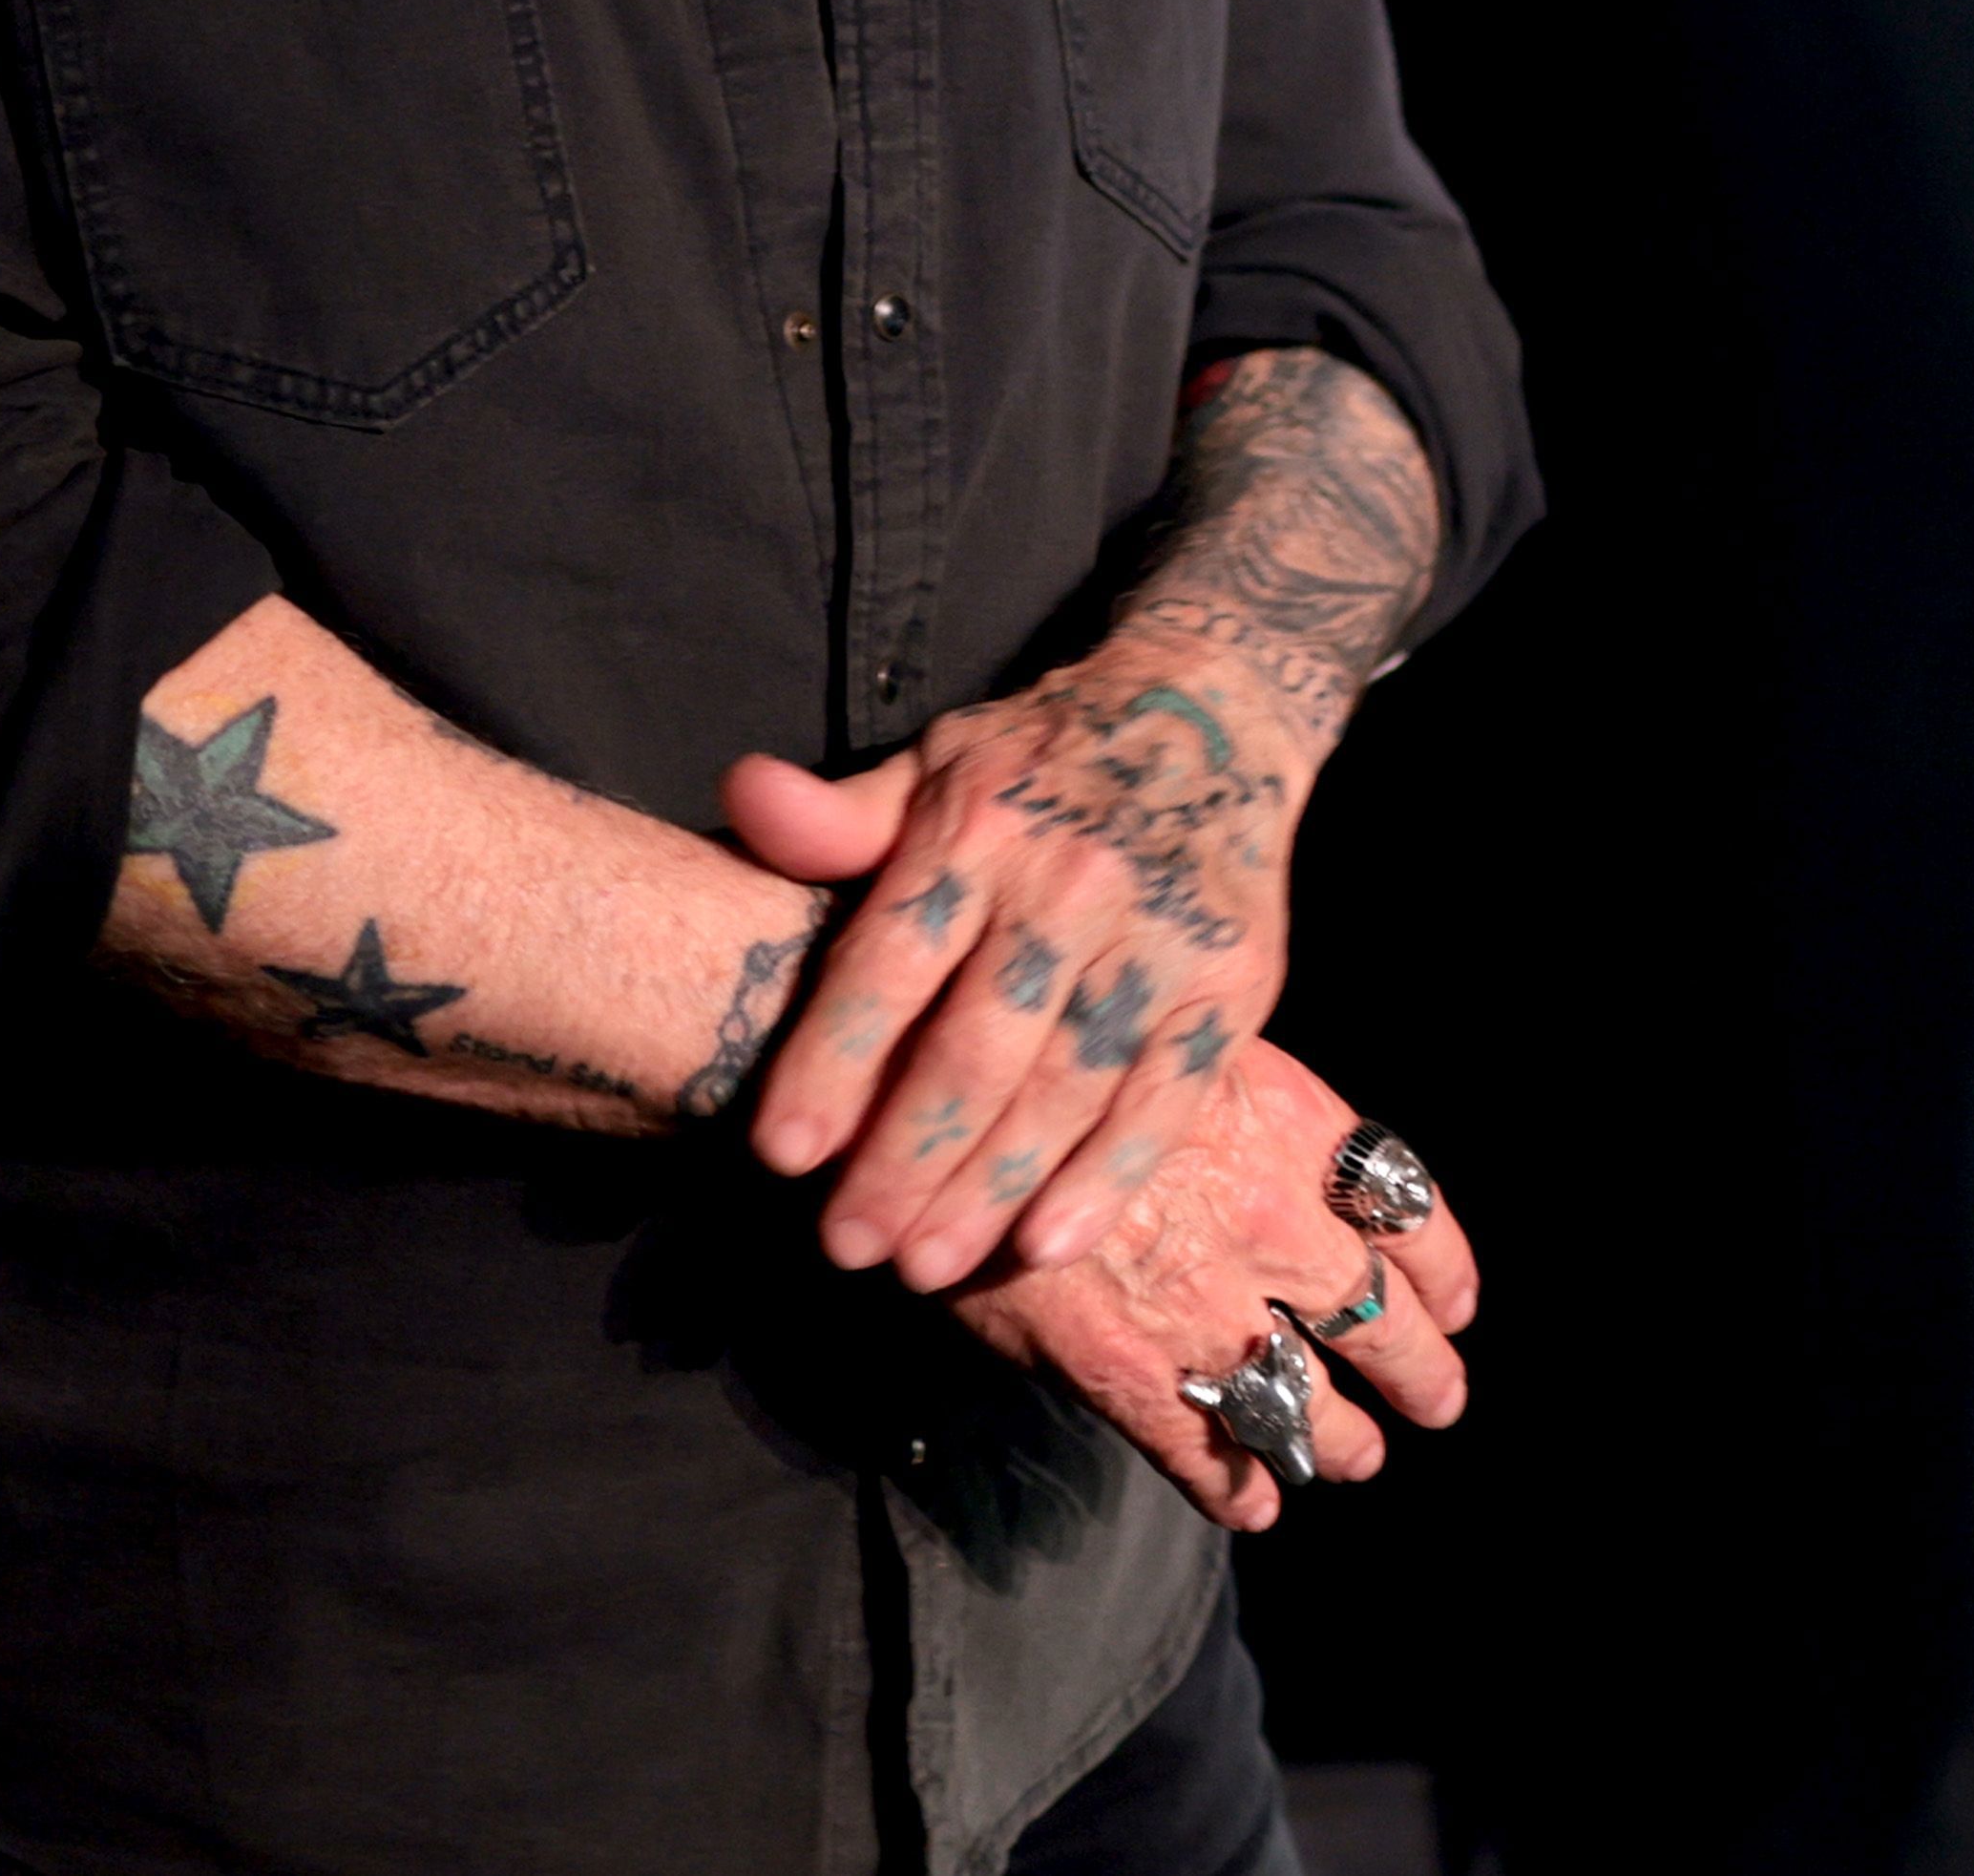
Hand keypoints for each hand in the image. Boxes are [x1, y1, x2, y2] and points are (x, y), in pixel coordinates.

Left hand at [726, 661, 1303, 1290]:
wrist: (1215, 710)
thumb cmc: (1042, 761)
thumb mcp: (934, 767)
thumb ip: (838, 817)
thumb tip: (742, 795)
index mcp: (981, 829)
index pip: (890, 962)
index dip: (832, 1062)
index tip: (780, 1155)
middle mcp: (1071, 886)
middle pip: (976, 1047)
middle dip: (905, 1159)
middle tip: (848, 1244)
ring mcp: (1158, 940)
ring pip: (1064, 1087)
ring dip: (990, 1188)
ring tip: (926, 1263)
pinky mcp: (1230, 986)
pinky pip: (1166, 1099)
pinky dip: (1108, 1176)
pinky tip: (1047, 1242)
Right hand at [947, 1035, 1486, 1530]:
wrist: (951, 1097)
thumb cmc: (1063, 1048)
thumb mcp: (1180, 1044)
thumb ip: (1243, 1113)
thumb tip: (1283, 1163)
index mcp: (1294, 1128)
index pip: (1407, 1209)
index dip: (1442, 1266)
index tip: (1459, 1303)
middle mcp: (1269, 1219)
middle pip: (1377, 1315)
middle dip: (1418, 1368)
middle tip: (1440, 1400)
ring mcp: (1201, 1305)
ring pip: (1302, 1399)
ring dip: (1337, 1439)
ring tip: (1357, 1458)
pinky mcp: (1126, 1372)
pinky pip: (1202, 1451)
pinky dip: (1234, 1488)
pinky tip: (1252, 1507)